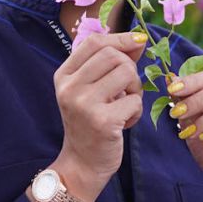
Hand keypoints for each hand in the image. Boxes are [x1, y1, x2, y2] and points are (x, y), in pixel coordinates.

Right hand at [53, 32, 147, 183]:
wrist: (82, 163)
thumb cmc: (91, 122)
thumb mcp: (92, 89)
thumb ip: (110, 63)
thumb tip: (139, 40)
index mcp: (64, 75)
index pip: (94, 42)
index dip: (120, 38)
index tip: (138, 42)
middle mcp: (69, 87)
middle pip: (113, 55)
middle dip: (129, 68)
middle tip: (127, 89)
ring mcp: (84, 104)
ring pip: (127, 73)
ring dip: (135, 89)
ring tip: (125, 105)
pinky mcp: (102, 121)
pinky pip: (134, 101)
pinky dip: (136, 111)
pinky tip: (124, 123)